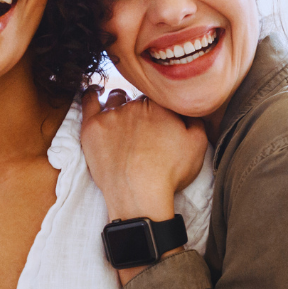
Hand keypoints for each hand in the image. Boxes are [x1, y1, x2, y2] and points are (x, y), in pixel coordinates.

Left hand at [80, 88, 207, 222]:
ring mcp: (111, 115)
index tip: (161, 123)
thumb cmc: (169, 173)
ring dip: (120, 104)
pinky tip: (96, 93)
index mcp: (160, 105)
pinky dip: (92, 94)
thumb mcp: (198, 144)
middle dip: (142, 111)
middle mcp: (134, 105)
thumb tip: (189, 107)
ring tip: (123, 120)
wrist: (140, 195)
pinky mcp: (92, 127)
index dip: (160, 110)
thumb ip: (195, 119)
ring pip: (116, 98)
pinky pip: (89, 100)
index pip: (159, 97)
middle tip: (144, 130)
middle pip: (137, 99)